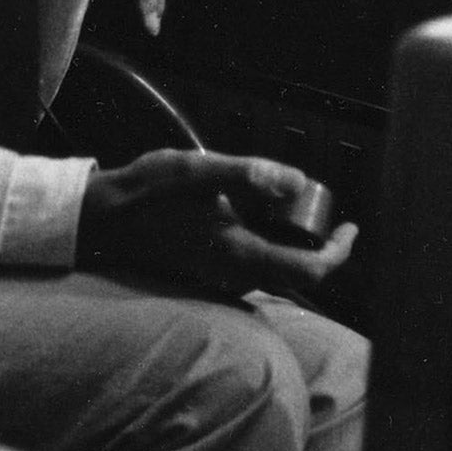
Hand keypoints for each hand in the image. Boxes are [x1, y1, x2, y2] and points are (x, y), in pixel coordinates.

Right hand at [77, 149, 357, 298]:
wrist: (101, 220)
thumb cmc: (147, 193)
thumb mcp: (198, 170)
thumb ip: (249, 174)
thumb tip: (299, 181)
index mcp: (239, 255)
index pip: (310, 270)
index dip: (338, 251)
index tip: (350, 227)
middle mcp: (233, 278)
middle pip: (296, 274)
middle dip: (316, 243)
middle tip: (319, 208)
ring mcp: (219, 281)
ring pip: (274, 270)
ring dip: (289, 242)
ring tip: (286, 205)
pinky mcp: (207, 275)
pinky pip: (252, 267)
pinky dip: (266, 244)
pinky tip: (249, 213)